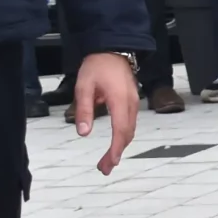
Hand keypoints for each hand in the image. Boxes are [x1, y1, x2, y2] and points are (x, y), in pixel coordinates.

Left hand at [74, 52, 139, 173]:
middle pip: (127, 134)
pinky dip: (123, 137)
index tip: (109, 163)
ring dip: (120, 147)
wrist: (113, 49)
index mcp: (119, 100)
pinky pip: (130, 124)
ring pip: (130, 130)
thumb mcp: (84, 86)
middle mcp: (131, 103)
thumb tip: (83, 132)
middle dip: (116, 153)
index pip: (120, 130)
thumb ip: (84, 110)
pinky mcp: (133, 102)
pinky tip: (115, 144)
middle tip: (104, 168)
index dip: (115, 149)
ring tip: (107, 161)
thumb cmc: (97, 66)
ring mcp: (135, 103)